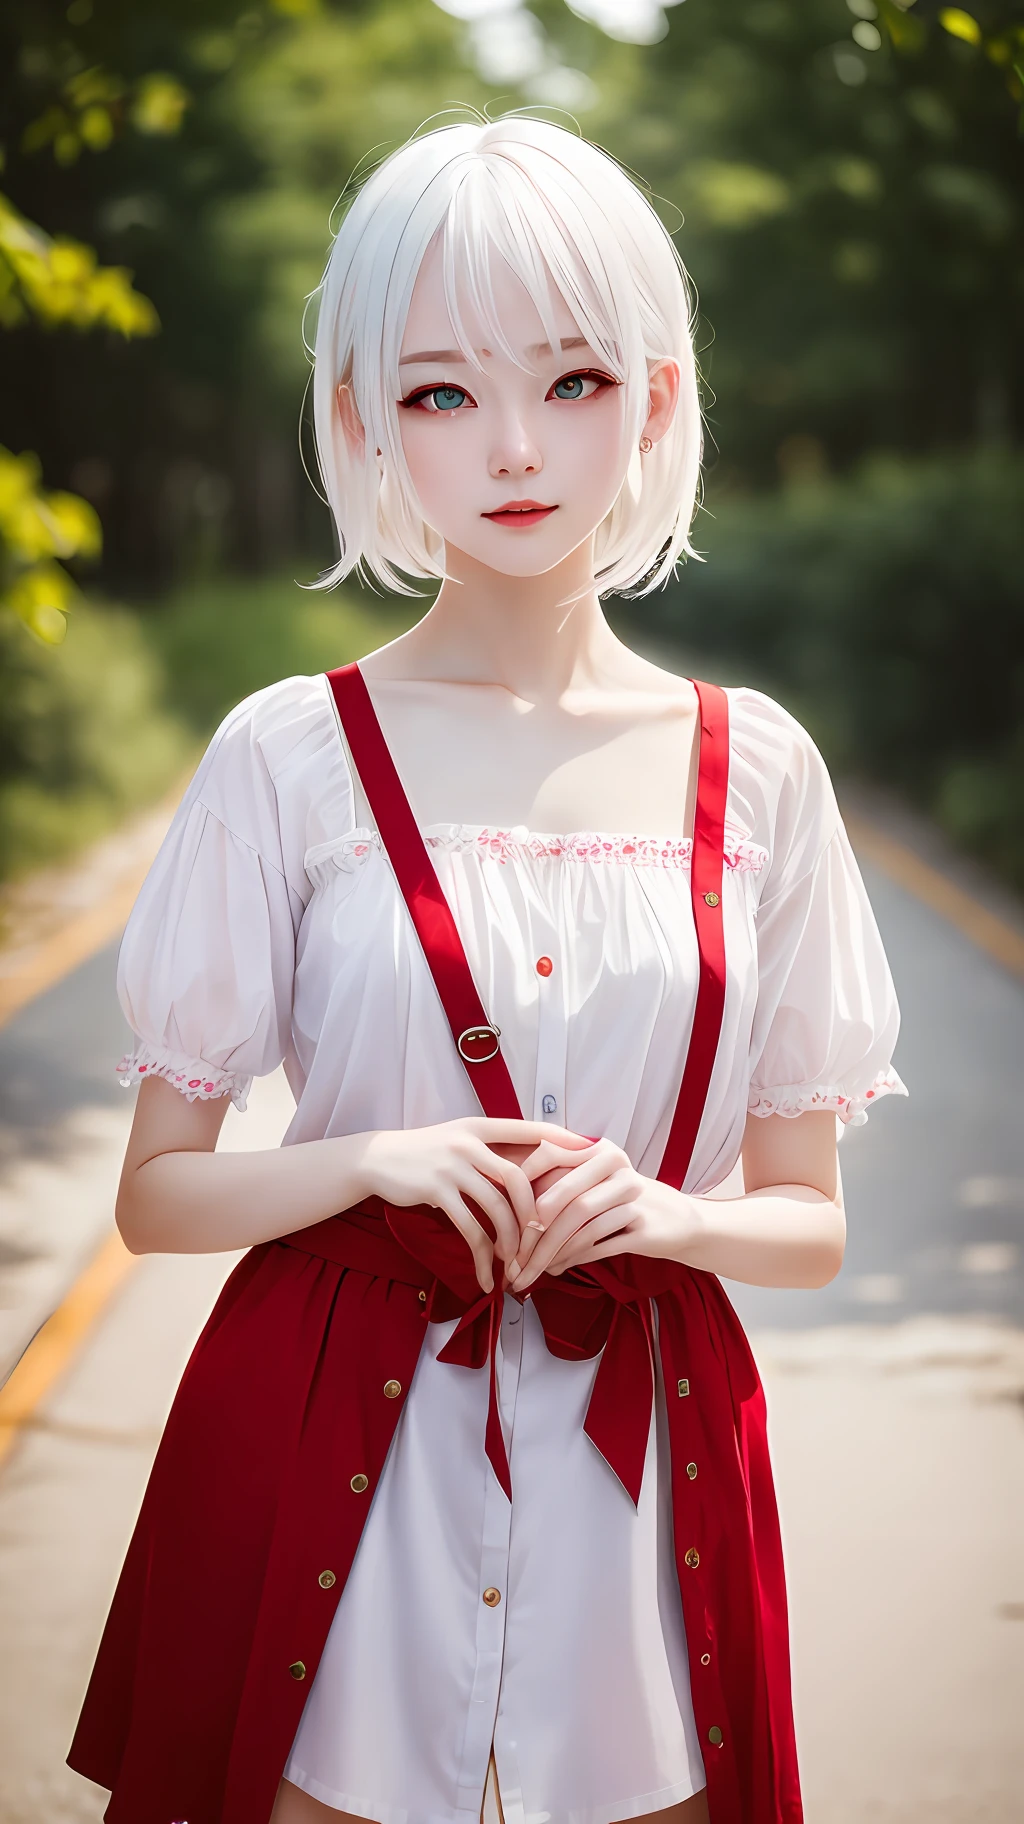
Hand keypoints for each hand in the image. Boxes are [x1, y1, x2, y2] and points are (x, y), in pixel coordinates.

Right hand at [355, 1118, 590, 1292]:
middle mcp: (469, 1142)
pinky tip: (486, 1276)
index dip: (562, 1140)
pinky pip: (470, 1230)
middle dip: (535, 1214)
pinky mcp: (437, 1191)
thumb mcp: (459, 1140)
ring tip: (515, 1264)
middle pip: (519, 1179)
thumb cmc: (425, 1153)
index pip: (530, 1129)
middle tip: (545, 1239)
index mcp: (480, 1127)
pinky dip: (482, 1257)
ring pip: (497, 1209)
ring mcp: (452, 1166)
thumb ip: (491, 1151)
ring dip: (511, 1242)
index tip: (591, 1152)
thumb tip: (532, 1172)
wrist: (378, 1159)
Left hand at [511, 1137, 701, 1289]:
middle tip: (512, 1258)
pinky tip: (556, 1269)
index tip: (504, 1219)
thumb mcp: (594, 1182)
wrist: (679, 1219)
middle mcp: (617, 1167)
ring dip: (551, 1253)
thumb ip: (558, 1184)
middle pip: (564, 1200)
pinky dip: (573, 1259)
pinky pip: (600, 1244)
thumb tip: (508, 1209)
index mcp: (598, 1150)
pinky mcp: (645, 1227)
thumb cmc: (623, 1201)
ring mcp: (633, 1196)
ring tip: (531, 1270)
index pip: (550, 1160)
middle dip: (533, 1234)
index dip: (523, 1189)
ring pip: (581, 1225)